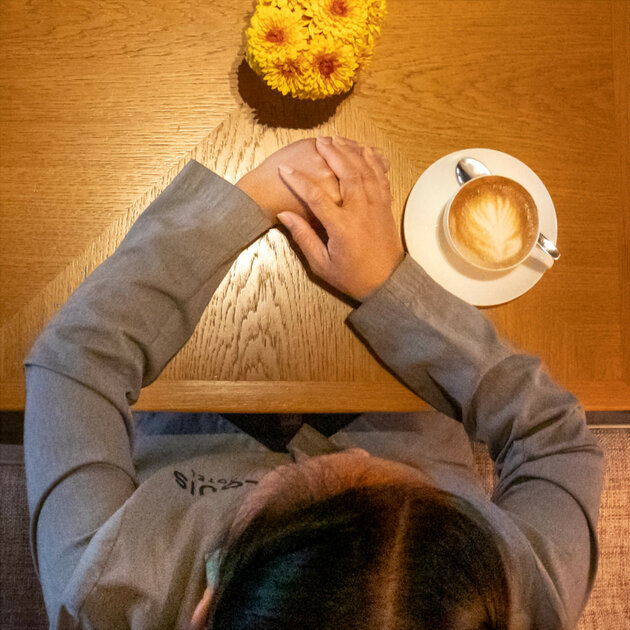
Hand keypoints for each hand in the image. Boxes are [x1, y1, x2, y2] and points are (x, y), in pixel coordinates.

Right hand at [276, 136, 404, 301]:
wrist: (387, 282)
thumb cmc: (353, 276)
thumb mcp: (322, 264)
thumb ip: (303, 237)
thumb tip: (284, 215)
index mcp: (342, 227)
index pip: (316, 196)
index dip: (298, 181)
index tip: (285, 170)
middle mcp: (361, 211)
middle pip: (347, 173)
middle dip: (332, 154)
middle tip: (318, 141)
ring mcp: (376, 206)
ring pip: (365, 171)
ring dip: (351, 152)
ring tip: (337, 139)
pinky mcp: (385, 206)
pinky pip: (380, 177)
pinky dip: (372, 161)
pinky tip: (364, 150)